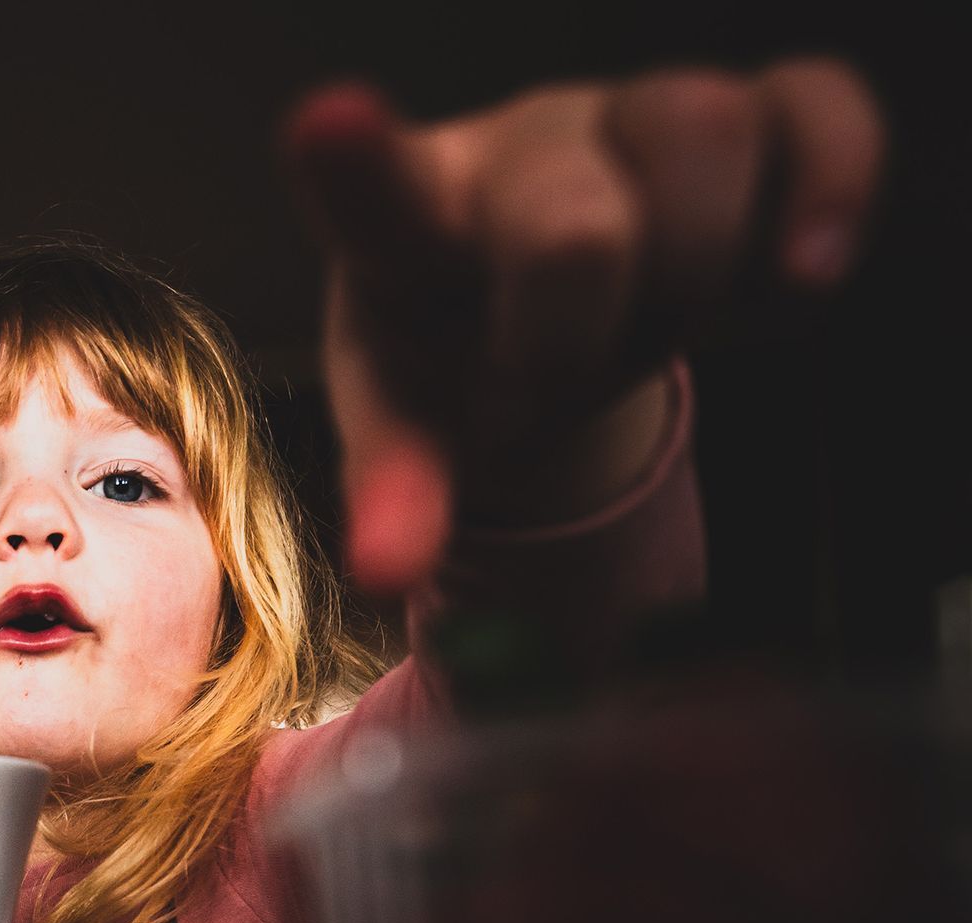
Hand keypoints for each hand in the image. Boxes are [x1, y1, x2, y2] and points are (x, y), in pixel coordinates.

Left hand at [282, 59, 884, 592]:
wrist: (541, 314)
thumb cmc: (461, 358)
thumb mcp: (412, 427)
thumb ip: (399, 493)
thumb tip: (387, 573)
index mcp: (412, 226)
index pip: (373, 192)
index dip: (356, 163)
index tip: (330, 127)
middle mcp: (517, 150)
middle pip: (566, 223)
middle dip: (572, 344)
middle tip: (545, 390)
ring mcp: (630, 120)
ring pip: (696, 136)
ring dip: (691, 275)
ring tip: (654, 330)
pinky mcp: (749, 117)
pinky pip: (815, 108)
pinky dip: (833, 185)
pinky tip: (803, 275)